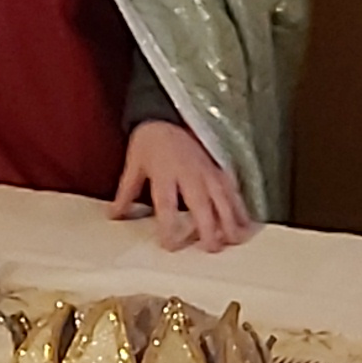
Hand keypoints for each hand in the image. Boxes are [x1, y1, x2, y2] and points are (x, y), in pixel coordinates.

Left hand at [111, 120, 254, 252]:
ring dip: (231, 219)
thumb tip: (114, 216)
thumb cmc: (150, 140)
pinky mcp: (218, 166)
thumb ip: (126, 192)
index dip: (169, 226)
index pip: (167, 204)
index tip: (170, 245)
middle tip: (212, 249)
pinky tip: (247, 222)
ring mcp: (207, 169)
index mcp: (164, 172)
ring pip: (222, 196)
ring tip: (236, 239)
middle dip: (208, 226)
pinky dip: (240, 205)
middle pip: (201, 202)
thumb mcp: (134, 164)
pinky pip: (232, 187)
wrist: (167, 113)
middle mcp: (189, 172)